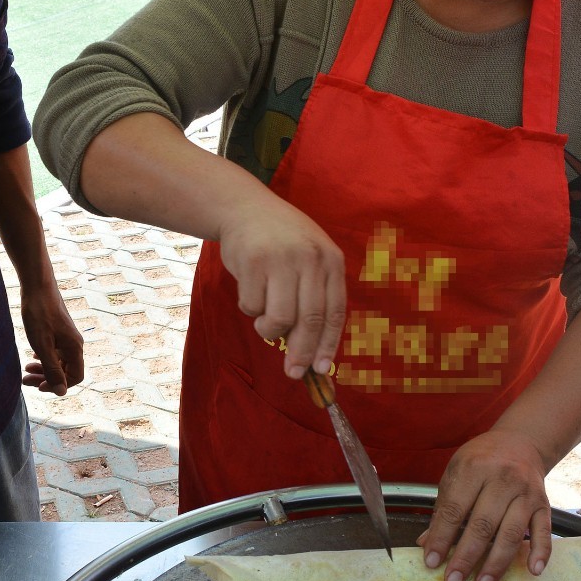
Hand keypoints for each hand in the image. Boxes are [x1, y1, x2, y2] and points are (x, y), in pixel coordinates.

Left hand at [20, 280, 84, 395]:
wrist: (37, 286)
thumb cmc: (39, 314)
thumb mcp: (42, 345)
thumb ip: (52, 369)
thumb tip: (61, 391)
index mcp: (74, 348)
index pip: (75, 377)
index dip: (58, 385)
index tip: (40, 386)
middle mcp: (74, 344)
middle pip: (66, 370)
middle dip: (46, 378)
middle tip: (26, 380)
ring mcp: (67, 337)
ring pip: (59, 361)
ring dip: (43, 369)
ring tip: (26, 370)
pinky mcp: (59, 331)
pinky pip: (55, 351)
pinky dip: (44, 358)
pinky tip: (33, 357)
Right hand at [216, 194, 347, 378]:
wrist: (244, 208)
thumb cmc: (281, 242)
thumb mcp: (309, 258)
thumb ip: (315, 296)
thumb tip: (312, 350)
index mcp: (331, 260)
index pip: (336, 311)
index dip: (328, 345)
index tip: (320, 369)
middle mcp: (310, 258)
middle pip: (310, 319)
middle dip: (301, 352)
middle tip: (292, 372)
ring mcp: (281, 259)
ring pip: (280, 318)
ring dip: (269, 329)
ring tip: (264, 321)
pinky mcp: (253, 261)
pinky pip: (252, 306)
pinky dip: (249, 308)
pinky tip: (249, 290)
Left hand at [418, 430, 552, 580]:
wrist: (520, 442)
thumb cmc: (482, 461)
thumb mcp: (456, 473)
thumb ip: (443, 508)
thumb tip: (425, 543)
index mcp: (473, 468)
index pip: (454, 509)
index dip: (441, 537)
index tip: (431, 561)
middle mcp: (502, 478)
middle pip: (482, 524)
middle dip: (465, 556)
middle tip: (453, 580)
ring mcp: (526, 492)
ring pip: (511, 533)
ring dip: (496, 563)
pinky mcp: (544, 504)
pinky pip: (543, 531)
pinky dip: (540, 552)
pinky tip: (532, 571)